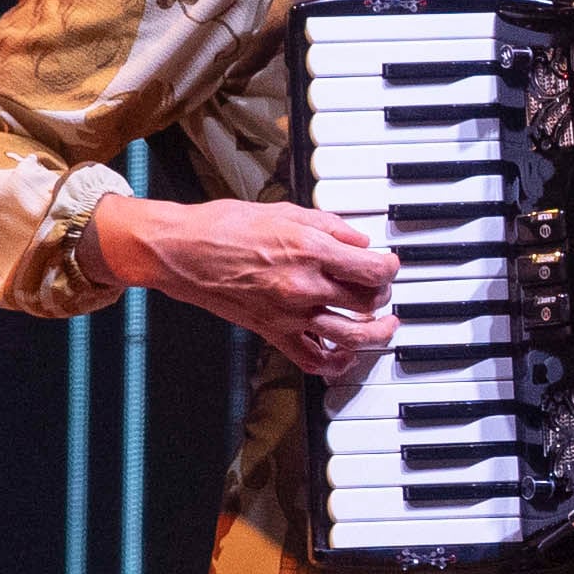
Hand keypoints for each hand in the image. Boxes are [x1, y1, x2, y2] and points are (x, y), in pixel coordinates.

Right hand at [92, 190, 397, 373]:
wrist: (182, 250)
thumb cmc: (225, 225)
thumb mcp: (285, 210)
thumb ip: (329, 226)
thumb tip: (360, 240)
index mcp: (311, 250)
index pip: (374, 269)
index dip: (391, 266)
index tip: (390, 263)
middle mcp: (304, 286)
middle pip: (368, 302)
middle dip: (383, 295)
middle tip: (383, 288)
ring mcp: (289, 314)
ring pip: (351, 337)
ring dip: (376, 333)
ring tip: (385, 326)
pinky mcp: (273, 332)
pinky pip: (313, 360)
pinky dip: (336, 362)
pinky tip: (347, 354)